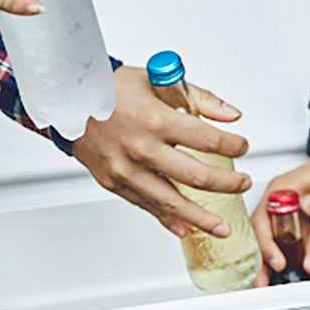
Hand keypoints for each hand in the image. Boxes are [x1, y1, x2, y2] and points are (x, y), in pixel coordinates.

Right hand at [72, 66, 249, 236]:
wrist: (67, 100)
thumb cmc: (109, 89)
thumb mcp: (156, 81)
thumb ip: (199, 97)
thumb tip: (231, 115)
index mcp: (155, 120)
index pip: (207, 139)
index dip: (232, 145)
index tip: (242, 146)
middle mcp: (141, 148)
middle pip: (196, 176)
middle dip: (227, 183)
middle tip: (242, 183)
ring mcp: (126, 170)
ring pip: (171, 201)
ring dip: (201, 217)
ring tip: (222, 228)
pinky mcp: (114, 183)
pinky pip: (146, 206)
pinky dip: (167, 219)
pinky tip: (185, 228)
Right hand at [251, 148, 309, 284]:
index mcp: (280, 193)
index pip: (263, 224)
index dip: (267, 247)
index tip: (278, 264)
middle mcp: (279, 202)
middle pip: (263, 236)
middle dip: (263, 261)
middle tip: (264, 283)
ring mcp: (289, 212)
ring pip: (276, 241)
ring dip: (275, 262)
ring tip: (273, 283)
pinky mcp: (300, 220)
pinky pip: (291, 241)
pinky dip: (291, 257)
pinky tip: (293, 271)